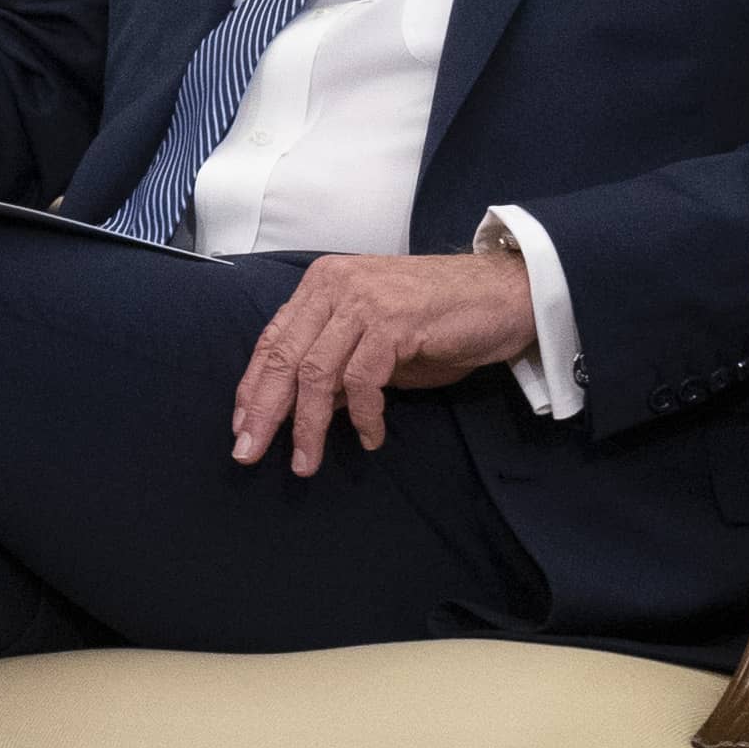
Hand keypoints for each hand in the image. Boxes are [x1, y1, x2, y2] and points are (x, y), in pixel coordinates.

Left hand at [231, 247, 540, 475]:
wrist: (507, 293)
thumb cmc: (443, 320)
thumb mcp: (377, 342)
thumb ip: (338, 366)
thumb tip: (303, 406)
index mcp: (323, 284)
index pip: (273, 339)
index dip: (252, 385)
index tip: (240, 425)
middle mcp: (336, 285)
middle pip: (284, 356)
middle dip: (263, 410)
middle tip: (248, 452)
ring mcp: (365, 300)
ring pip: (316, 372)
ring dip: (308, 424)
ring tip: (306, 462)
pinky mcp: (395, 320)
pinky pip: (362, 379)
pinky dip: (362, 415)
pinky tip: (370, 437)